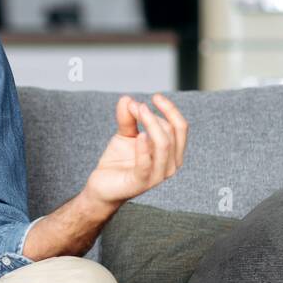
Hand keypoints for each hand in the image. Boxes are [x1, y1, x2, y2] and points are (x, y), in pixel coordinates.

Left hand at [83, 92, 187, 207]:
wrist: (102, 185)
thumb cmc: (118, 161)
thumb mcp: (124, 135)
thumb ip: (128, 118)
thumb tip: (127, 99)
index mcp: (172, 153)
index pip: (180, 127)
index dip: (171, 110)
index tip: (155, 97)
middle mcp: (170, 165)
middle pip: (171, 133)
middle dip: (154, 116)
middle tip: (135, 106)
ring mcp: (157, 176)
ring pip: (163, 145)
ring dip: (150, 124)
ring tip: (136, 111)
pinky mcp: (141, 183)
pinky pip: (147, 164)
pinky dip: (144, 148)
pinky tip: (139, 135)